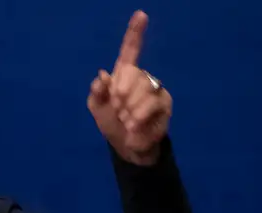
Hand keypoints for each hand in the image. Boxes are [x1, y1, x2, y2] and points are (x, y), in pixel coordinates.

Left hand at [87, 10, 172, 165]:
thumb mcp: (97, 109)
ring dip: (129, 109)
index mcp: (124, 74)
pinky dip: (139, 117)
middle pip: (133, 73)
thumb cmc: (112, 124)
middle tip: (117, 110)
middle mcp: (142, 77)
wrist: (127, 148)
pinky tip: (134, 127)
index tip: (141, 14)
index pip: (130, 50)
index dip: (135, 33)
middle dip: (121, 93)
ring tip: (126, 121)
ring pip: (143, 89)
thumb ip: (96, 93)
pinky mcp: (165, 103)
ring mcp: (155, 89)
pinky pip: (152, 104)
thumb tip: (103, 76)